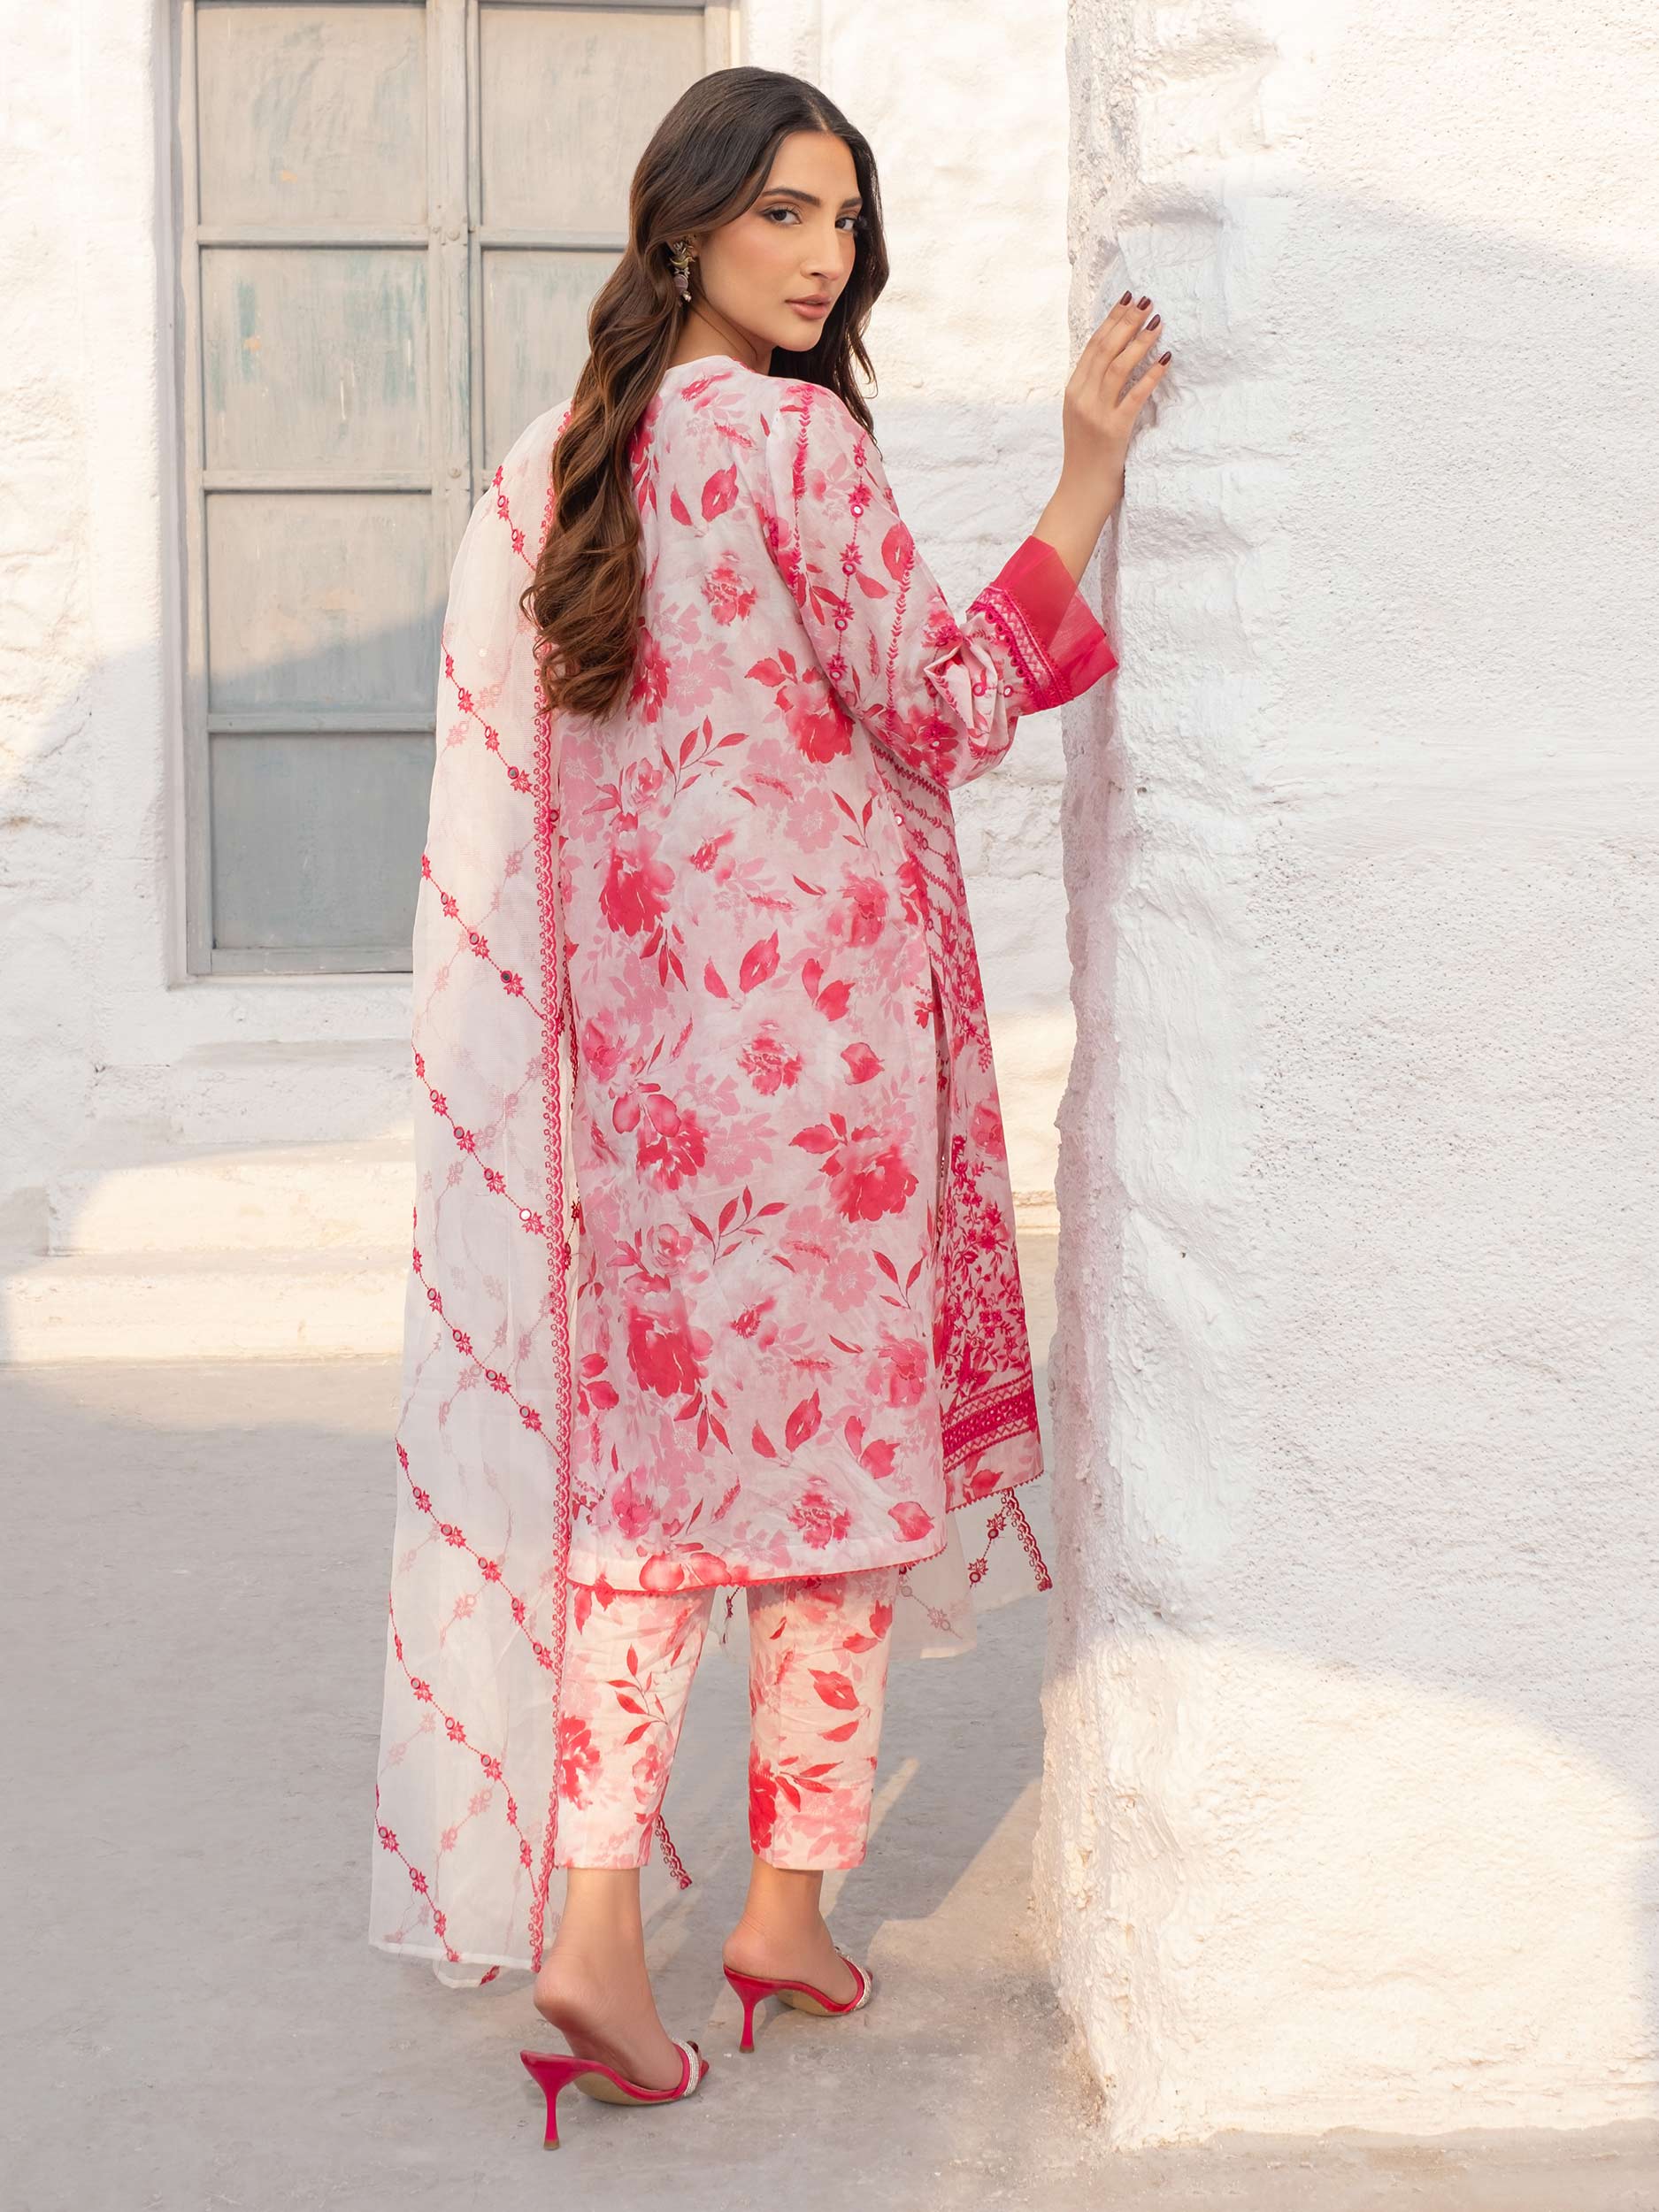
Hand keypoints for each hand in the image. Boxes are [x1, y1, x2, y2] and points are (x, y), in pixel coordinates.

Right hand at [1032, 293, 1170, 580]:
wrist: (1080, 493)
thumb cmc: (1086, 457)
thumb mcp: (1082, 417)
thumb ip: (1092, 390)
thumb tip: (1112, 362)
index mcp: (1072, 392)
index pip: (1093, 347)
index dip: (1111, 320)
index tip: (1128, 300)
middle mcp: (1081, 398)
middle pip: (1105, 350)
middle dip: (1127, 322)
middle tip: (1147, 301)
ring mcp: (1095, 414)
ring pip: (1117, 367)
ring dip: (1139, 342)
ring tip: (1158, 323)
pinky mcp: (1113, 430)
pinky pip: (1135, 396)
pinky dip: (1151, 375)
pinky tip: (1166, 359)